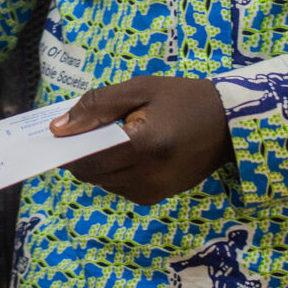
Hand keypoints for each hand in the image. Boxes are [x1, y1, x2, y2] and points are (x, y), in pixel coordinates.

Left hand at [51, 75, 233, 205]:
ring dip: (98, 162)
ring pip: (102, 182)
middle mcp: (147, 177)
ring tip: (117, 135)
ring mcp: (153, 192)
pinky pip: (119, 187)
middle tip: (90, 127)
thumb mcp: (139, 89)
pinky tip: (129, 150)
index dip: (67, 146)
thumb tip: (58, 128)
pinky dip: (114, 171)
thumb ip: (96, 106)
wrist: (229, 123)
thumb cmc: (182, 98)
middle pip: (91, 173)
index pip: (86, 158)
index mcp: (143, 146)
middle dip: (81, 153)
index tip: (60, 131)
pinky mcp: (157, 198)